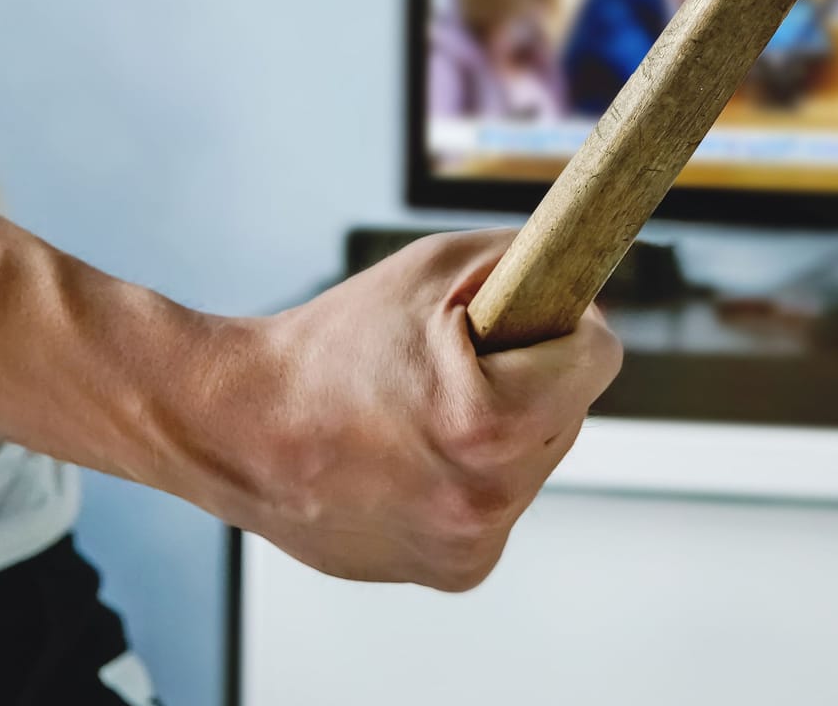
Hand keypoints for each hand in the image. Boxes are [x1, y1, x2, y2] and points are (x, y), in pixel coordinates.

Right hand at [217, 230, 621, 591]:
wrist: (240, 427)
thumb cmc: (328, 348)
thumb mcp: (436, 268)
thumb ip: (531, 266)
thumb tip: (587, 294)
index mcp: (489, 425)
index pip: (598, 358)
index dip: (560, 324)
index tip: (517, 317)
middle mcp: (486, 501)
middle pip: (569, 413)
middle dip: (528, 379)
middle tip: (451, 365)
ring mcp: (470, 546)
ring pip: (535, 460)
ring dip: (500, 429)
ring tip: (421, 412)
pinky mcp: (456, 571)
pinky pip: (499, 502)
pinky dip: (470, 474)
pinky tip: (414, 456)